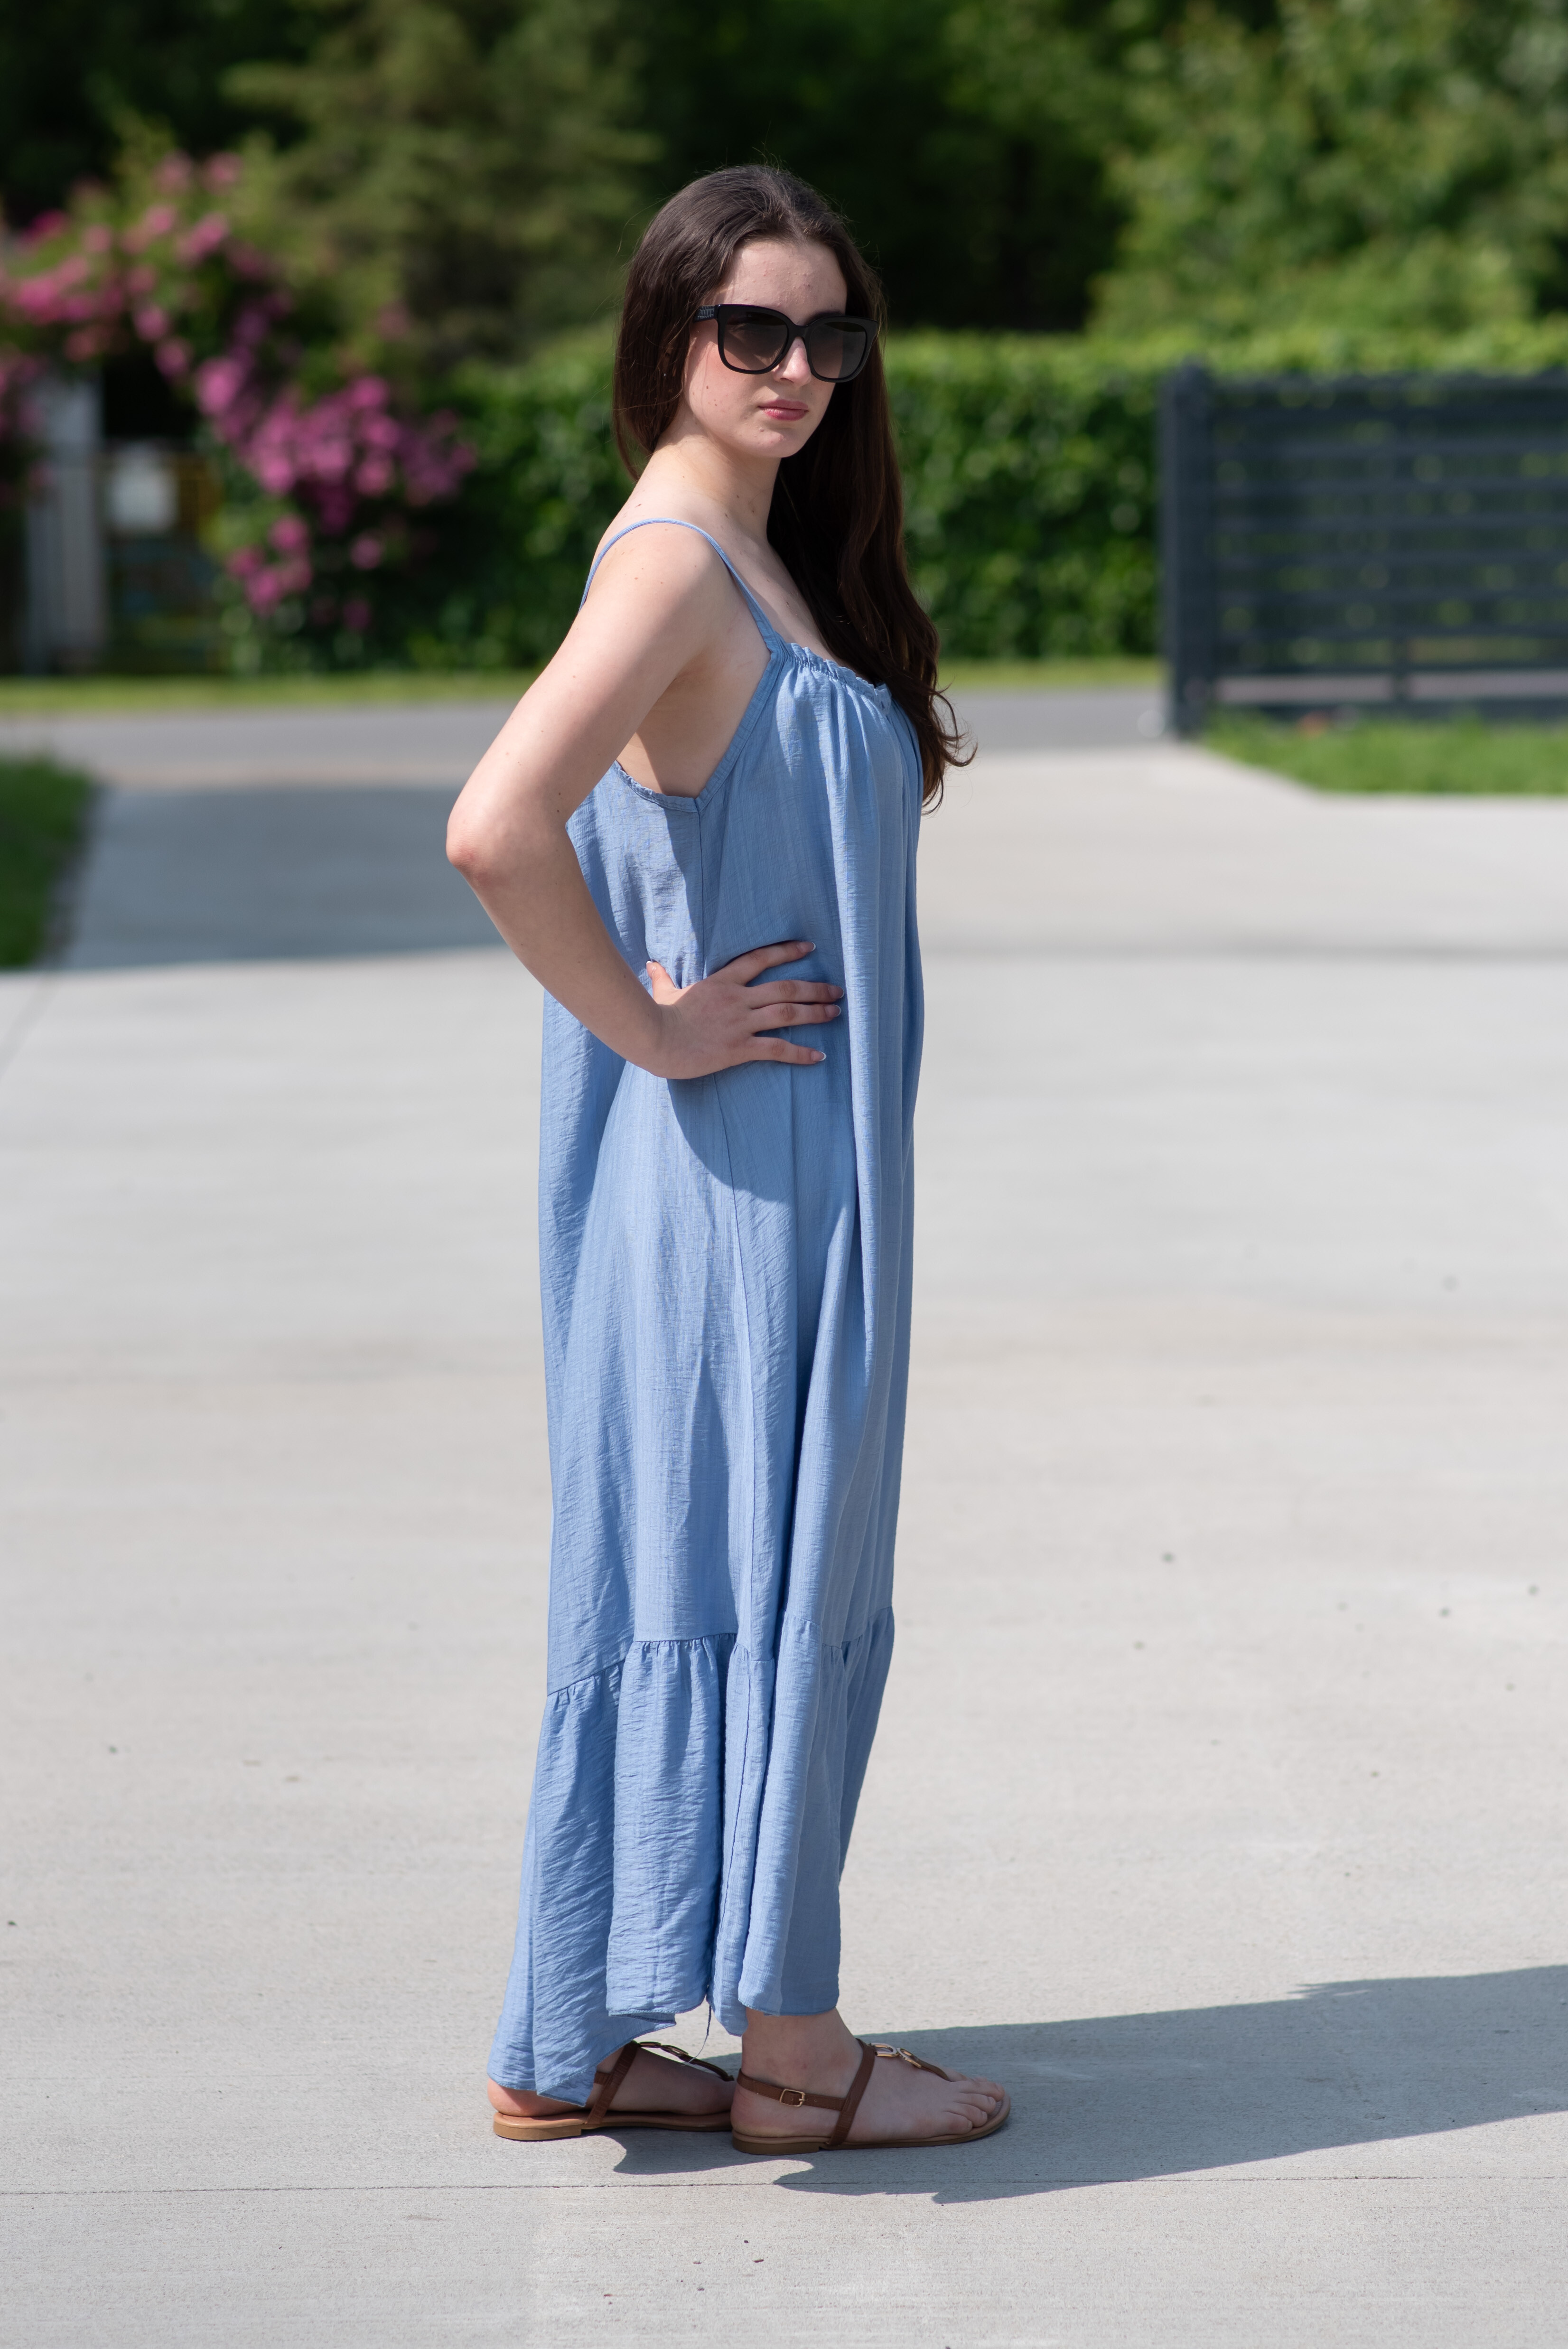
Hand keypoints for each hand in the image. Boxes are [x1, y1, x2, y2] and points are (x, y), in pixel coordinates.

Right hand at [643, 940, 842, 1078]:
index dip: (787, 951)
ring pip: (787, 1014)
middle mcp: (737, 999)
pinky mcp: (739, 1048)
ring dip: (815, 1013)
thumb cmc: (658, 1017)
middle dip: (815, 989)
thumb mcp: (663, 992)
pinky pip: (777, 1049)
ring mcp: (740, 1023)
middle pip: (785, 988)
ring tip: (835, 1013)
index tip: (809, 947)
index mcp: (722, 982)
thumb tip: (650, 963)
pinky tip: (819, 1056)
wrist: (654, 1039)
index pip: (760, 959)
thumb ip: (662, 977)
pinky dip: (801, 1053)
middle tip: (837, 991)